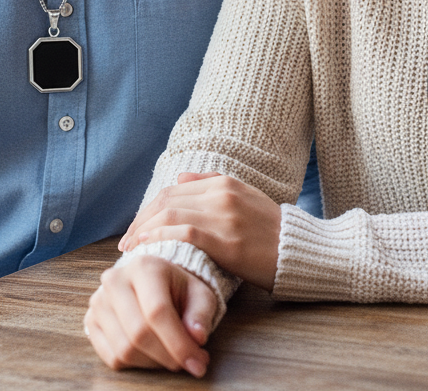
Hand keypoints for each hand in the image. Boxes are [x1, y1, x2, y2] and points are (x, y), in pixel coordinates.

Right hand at [85, 255, 216, 376]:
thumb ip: (201, 314)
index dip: (179, 343)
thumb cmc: (177, 288)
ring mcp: (99, 301)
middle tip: (188, 364)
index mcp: (144, 267)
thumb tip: (197, 337)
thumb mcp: (199, 293)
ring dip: (153, 363)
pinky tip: (152, 354)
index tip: (198, 363)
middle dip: (167, 357)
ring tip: (171, 356)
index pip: (157, 311)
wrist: (153, 281)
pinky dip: (136, 364)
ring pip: (124, 349)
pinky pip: (112, 357)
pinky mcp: (91, 320)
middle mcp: (115, 280)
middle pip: (139, 333)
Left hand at [119, 172, 281, 289]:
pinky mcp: (226, 240)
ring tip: (131, 247)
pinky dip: (160, 238)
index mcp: (225, 181)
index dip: (150, 208)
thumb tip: (181, 176)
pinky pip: (183, 232)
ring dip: (145, 230)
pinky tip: (147, 247)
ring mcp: (224, 215)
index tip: (138, 226)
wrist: (300, 250)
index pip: (174, 188)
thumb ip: (212, 183)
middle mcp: (221, 193)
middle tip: (127, 240)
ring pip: (171, 213)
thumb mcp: (245, 196)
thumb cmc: (271, 230)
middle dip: (142, 220)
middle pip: (167, 199)